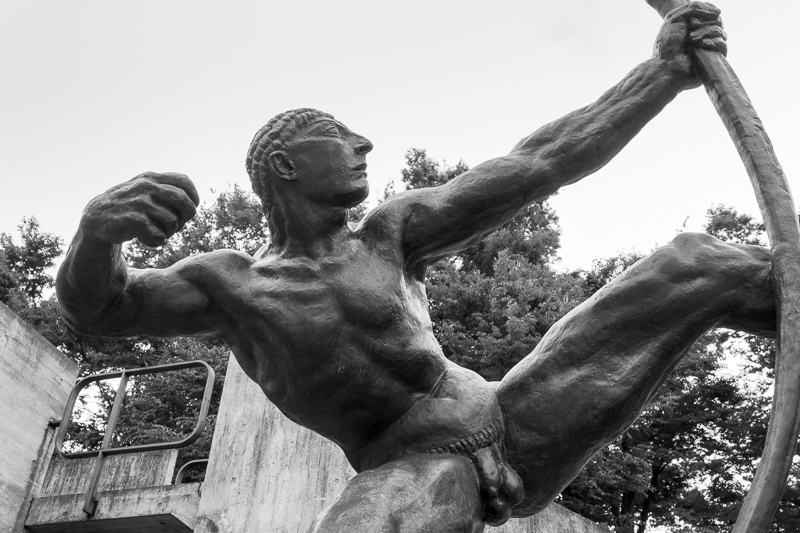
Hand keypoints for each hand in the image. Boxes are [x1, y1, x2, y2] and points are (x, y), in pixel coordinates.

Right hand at [81, 172, 199, 246]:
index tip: (188, 209)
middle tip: (176, 225)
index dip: (193, 198)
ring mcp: (139, 202)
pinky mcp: (133, 221)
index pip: (184, 182)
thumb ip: (166, 189)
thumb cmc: (129, 205)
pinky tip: (145, 238)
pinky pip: (159, 236)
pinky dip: (156, 241)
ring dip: (169, 232)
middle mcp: (146, 186)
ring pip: (172, 221)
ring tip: (156, 231)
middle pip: (184, 201)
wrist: (96, 218)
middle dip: (186, 217)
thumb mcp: (144, 189)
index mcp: (151, 178)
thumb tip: (193, 204)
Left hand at [653, 1, 726, 88]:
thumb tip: (718, 12)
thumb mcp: (675, 17)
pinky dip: (713, 41)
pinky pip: (723, 44)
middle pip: (717, 20)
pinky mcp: (713, 59)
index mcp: (694, 26)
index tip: (694, 16)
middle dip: (705, 21)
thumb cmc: (667, 44)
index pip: (711, 12)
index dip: (707, 10)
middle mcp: (702, 36)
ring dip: (706, 31)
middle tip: (691, 26)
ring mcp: (708, 47)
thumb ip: (695, 7)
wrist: (665, 66)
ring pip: (720, 31)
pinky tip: (701, 45)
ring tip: (691, 38)